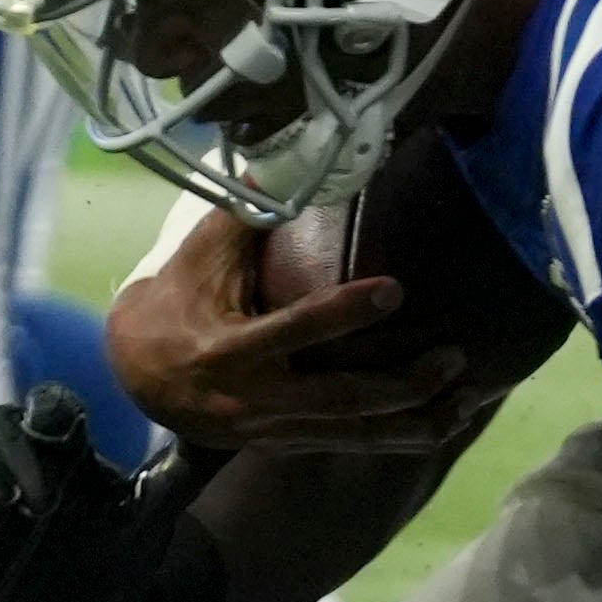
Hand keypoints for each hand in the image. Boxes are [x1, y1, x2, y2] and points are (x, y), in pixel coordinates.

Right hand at [0, 385, 223, 601]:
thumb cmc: (115, 564)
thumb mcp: (152, 520)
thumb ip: (184, 473)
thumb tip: (229, 431)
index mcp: (63, 452)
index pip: (50, 408)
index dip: (52, 412)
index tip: (65, 430)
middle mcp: (14, 465)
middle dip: (13, 449)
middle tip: (37, 490)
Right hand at [105, 204, 482, 455]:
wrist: (134, 375)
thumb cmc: (176, 301)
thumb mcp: (198, 255)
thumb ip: (248, 213)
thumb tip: (292, 156)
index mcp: (228, 351)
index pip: (294, 332)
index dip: (344, 314)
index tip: (396, 289)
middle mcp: (253, 400)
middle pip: (340, 400)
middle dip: (402, 385)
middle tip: (453, 356)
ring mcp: (270, 431)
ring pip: (353, 435)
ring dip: (414, 421)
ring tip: (467, 398)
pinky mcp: (285, 445)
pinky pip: (350, 446)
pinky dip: (397, 437)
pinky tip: (441, 421)